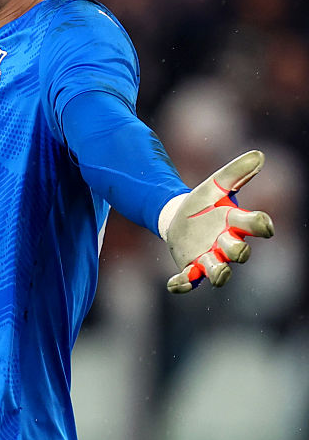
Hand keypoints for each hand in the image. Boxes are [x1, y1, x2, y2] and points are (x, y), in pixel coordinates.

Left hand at [164, 150, 274, 293]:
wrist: (179, 218)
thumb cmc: (204, 203)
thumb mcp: (215, 185)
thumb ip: (235, 172)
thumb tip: (259, 154)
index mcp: (235, 222)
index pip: (255, 224)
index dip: (261, 225)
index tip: (265, 226)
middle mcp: (226, 244)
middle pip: (239, 252)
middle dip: (238, 251)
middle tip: (233, 247)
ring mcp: (208, 258)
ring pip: (219, 271)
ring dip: (220, 273)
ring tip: (220, 274)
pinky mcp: (190, 267)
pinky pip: (189, 281)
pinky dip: (182, 285)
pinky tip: (173, 285)